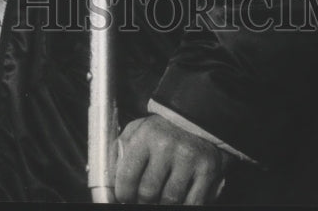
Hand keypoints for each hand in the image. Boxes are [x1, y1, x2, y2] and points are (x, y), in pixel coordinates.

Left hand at [114, 114, 228, 204]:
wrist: (195, 117)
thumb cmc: (161, 130)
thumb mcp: (136, 132)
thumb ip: (121, 154)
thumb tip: (110, 184)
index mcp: (145, 135)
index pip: (127, 177)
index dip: (123, 194)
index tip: (125, 197)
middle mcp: (166, 145)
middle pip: (148, 193)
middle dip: (143, 200)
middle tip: (144, 197)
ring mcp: (188, 158)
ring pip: (170, 200)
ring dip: (163, 202)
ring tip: (161, 194)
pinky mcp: (207, 169)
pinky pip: (193, 202)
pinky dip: (184, 204)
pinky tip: (179, 197)